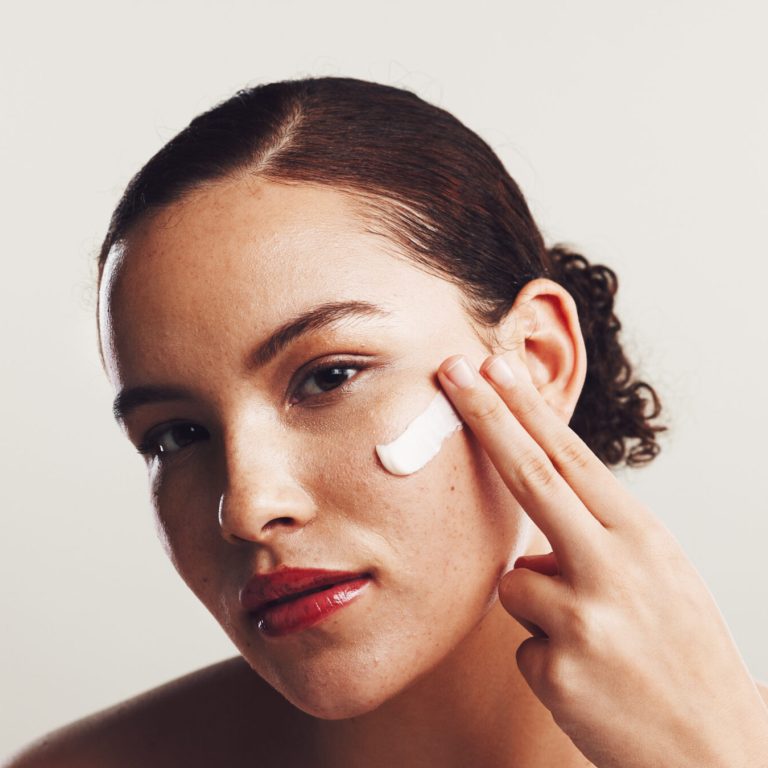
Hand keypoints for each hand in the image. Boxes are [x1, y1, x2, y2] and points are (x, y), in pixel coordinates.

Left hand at [437, 352, 767, 767]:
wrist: (720, 751)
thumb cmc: (683, 651)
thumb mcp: (660, 575)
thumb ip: (597, 540)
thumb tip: (531, 535)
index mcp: (643, 536)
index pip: (571, 458)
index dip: (526, 409)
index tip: (493, 367)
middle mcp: (614, 566)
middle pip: (531, 476)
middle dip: (485, 415)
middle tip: (450, 368)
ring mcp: (584, 618)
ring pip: (512, 580)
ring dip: (538, 606)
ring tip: (594, 642)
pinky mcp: (557, 670)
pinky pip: (521, 640)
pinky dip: (545, 655)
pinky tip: (589, 680)